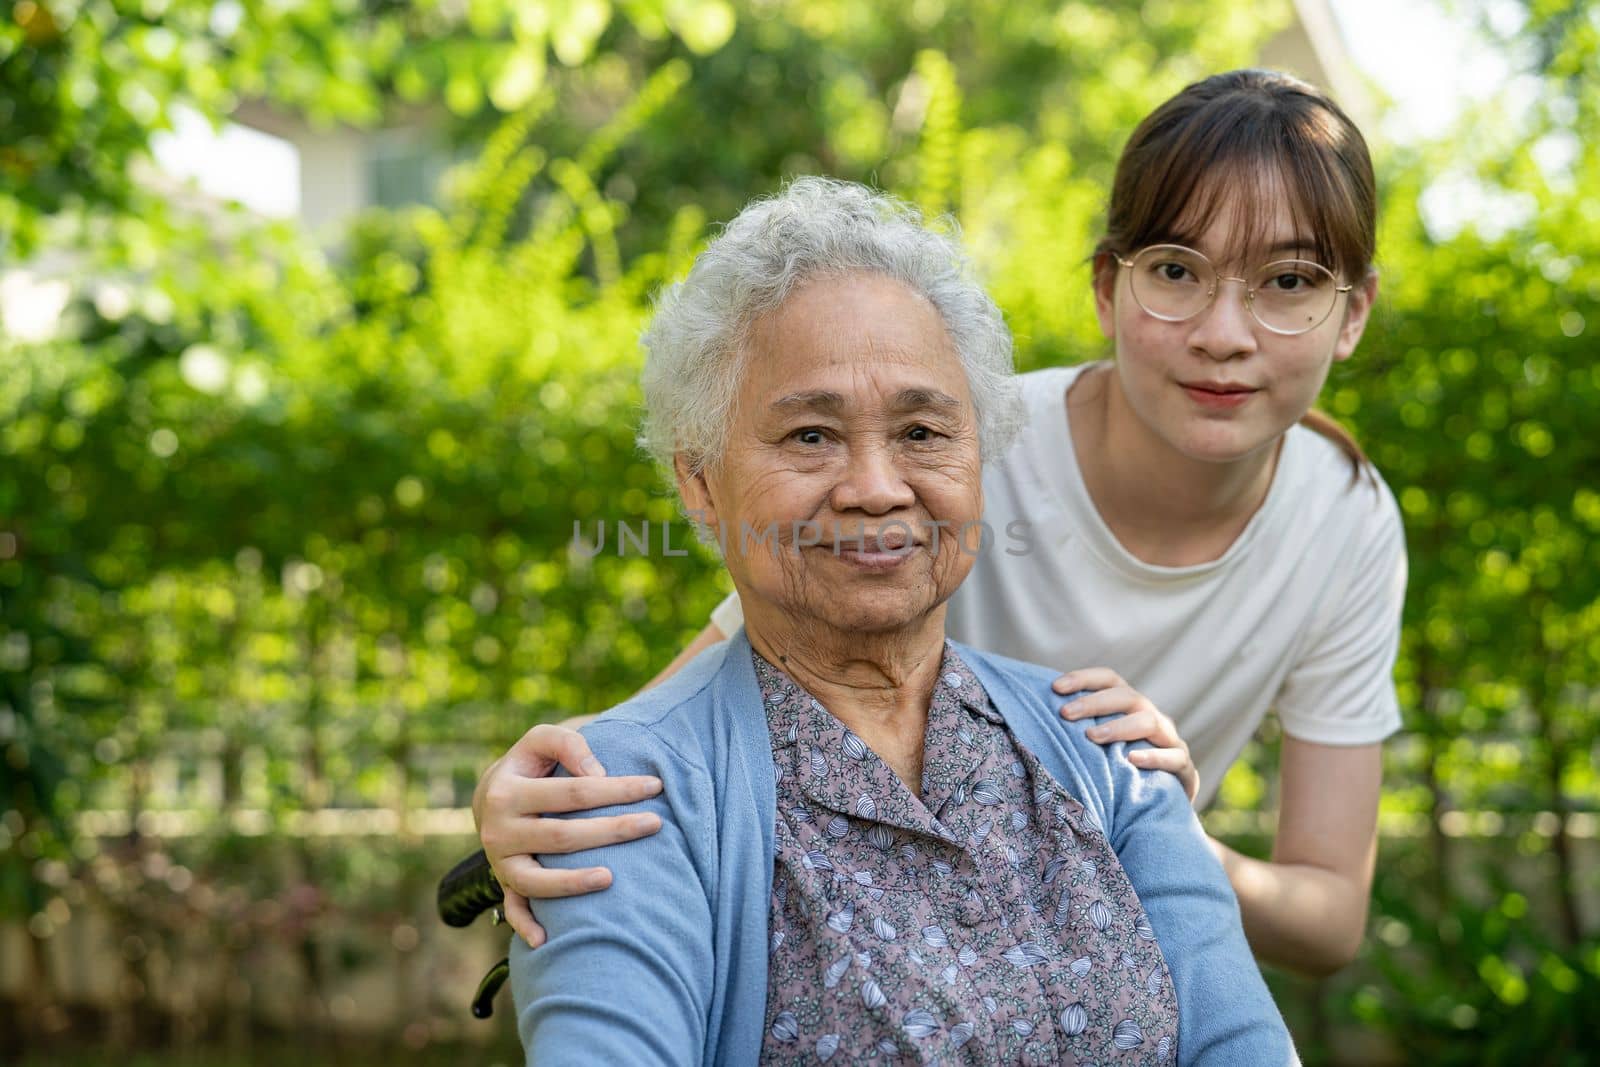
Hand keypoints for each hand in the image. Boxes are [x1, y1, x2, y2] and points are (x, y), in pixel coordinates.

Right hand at [474, 723, 663, 946]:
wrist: (490, 797)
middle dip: (612, 831)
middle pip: (563, 836)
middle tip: (655, 824)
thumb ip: (568, 744)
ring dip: (573, 883)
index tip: (654, 786)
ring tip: (612, 878)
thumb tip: (599, 773)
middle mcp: (499, 830)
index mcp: (508, 791)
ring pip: (536, 881)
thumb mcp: (540, 741)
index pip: (573, 792)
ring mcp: (500, 861)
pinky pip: (513, 909)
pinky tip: (545, 941)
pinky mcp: (504, 883)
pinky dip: (526, 926)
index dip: (616, 789)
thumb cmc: (529, 765)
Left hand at [1052, 667, 1198, 803]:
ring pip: (1151, 722)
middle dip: (1095, 703)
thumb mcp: (1104, 745)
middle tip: (1066, 714)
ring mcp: (1171, 741)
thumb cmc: (1123, 769)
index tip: (1055, 688)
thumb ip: (1082, 727)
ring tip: (1092, 736)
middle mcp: (1152, 717)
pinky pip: (1174, 758)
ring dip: (1120, 727)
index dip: (1084, 679)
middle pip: (1128, 697)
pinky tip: (1132, 760)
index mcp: (1131, 706)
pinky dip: (1153, 757)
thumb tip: (1036, 714)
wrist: (1164, 804)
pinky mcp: (1185, 769)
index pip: (1110, 679)